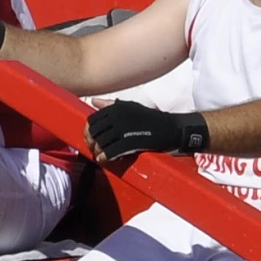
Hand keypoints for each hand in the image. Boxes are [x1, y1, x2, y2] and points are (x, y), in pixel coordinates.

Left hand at [84, 99, 208, 165]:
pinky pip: (110, 152)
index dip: (88, 131)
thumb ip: (111, 104)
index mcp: (116, 108)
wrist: (171, 128)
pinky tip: (105, 159)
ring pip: (101, 143)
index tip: (91, 137)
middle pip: (94, 132)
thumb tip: (93, 101)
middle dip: (91, 142)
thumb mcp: (130, 107)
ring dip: (98, 151)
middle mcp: (117, 117)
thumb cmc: (150, 118)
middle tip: (94, 148)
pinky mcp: (129, 142)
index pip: (92, 120)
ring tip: (101, 155)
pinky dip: (105, 157)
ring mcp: (123, 129)